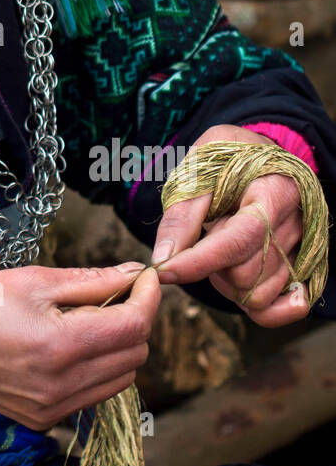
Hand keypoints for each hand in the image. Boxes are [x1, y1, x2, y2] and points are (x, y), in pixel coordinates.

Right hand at [0, 263, 159, 429]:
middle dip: (134, 319)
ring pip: (121, 378)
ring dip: (117, 346)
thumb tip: (134, 274)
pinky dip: (95, 368)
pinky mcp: (44, 420)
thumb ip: (91, 280)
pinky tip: (67, 346)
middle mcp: (63, 385)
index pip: (135, 325)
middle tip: (112, 292)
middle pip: (135, 354)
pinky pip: (93, 394)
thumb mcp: (34, 279)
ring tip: (86, 319)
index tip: (144, 277)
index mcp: (62, 345)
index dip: (148, 297)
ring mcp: (54, 409)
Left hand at [150, 124, 306, 327]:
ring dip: (228, 282)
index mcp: (276, 189)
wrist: (257, 156)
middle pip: (247, 272)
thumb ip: (182, 214)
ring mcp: (303, 249)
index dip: (200, 259)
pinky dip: (255, 307)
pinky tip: (237, 286)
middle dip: (211, 265)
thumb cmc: (226, 160)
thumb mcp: (198, 169)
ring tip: (220, 249)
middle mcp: (297, 223)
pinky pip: (282, 309)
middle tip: (203, 236)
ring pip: (258, 295)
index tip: (164, 269)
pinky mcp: (302, 269)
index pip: (243, 237)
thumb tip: (163, 258)